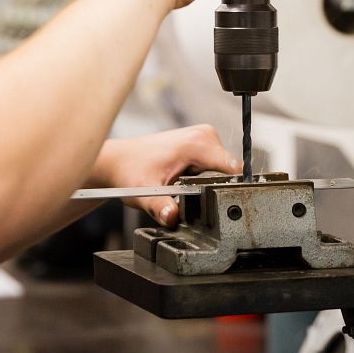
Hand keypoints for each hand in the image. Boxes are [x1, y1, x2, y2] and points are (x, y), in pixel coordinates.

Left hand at [90, 125, 239, 226]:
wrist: (118, 160)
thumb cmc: (129, 171)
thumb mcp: (144, 192)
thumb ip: (160, 206)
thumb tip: (171, 217)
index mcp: (198, 143)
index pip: (234, 169)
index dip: (231, 191)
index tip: (220, 205)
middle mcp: (204, 135)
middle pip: (229, 172)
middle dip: (216, 189)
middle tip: (192, 199)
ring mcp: (204, 137)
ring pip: (223, 170)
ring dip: (210, 185)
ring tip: (185, 190)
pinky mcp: (201, 143)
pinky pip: (215, 166)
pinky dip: (205, 178)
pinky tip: (186, 183)